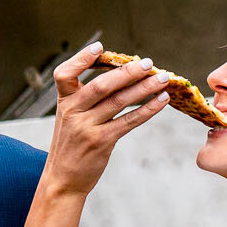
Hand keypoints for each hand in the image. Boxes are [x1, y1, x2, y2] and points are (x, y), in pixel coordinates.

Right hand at [42, 43, 170, 197]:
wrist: (63, 179)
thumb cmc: (71, 145)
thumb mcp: (69, 118)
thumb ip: (85, 98)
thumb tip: (120, 74)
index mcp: (64, 102)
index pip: (65, 74)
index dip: (80, 59)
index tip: (100, 47)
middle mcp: (73, 112)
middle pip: (101, 86)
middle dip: (127, 72)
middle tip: (148, 63)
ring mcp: (86, 127)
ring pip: (119, 101)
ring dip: (144, 88)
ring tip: (163, 79)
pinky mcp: (101, 142)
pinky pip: (129, 121)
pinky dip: (148, 109)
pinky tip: (161, 100)